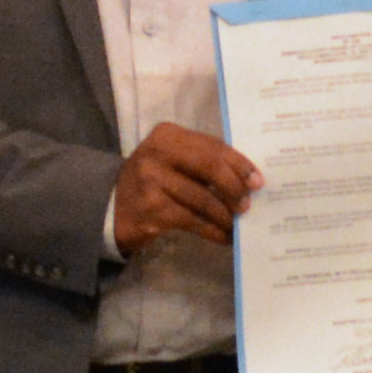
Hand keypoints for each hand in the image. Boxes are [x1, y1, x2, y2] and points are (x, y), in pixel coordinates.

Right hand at [110, 123, 261, 259]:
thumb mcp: (173, 160)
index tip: (258, 182)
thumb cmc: (154, 180)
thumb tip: (248, 179)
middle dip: (234, 188)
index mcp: (168, 135)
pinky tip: (224, 237)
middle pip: (210, 168)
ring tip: (237, 224)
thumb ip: (204, 161)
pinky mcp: (152, 210)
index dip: (239, 165)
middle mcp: (157, 154)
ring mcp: (151, 182)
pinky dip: (213, 231)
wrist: (113, 205)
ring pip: (203, 199)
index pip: (213, 147)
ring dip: (225, 215)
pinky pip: (192, 221)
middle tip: (247, 205)